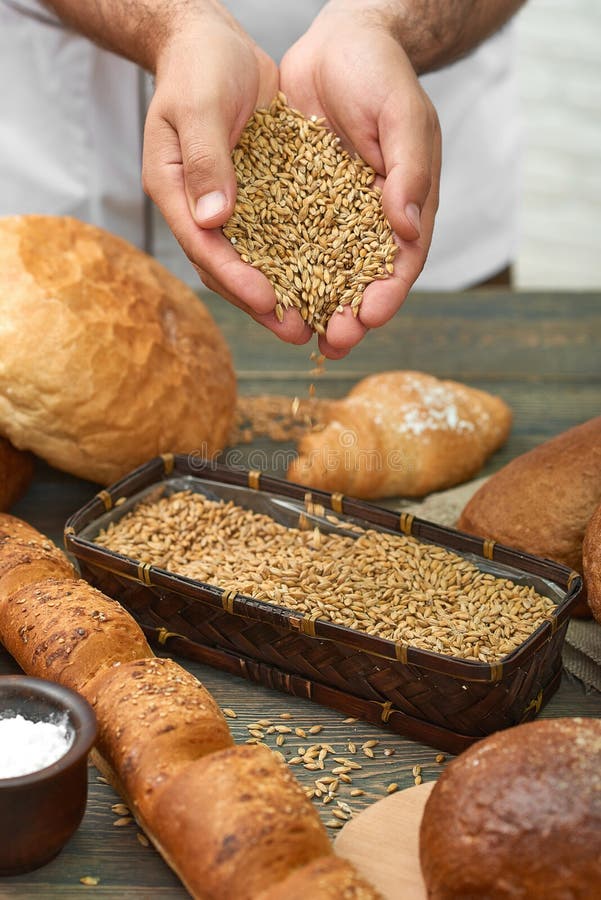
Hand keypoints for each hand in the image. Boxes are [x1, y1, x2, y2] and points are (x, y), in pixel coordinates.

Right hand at [142, 10, 311, 344]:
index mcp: (174, 191)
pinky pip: (277, 237)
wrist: (211, 43)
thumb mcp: (199, 104)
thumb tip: (213, 218)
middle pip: (229, 268)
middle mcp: (198, 208)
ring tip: (315, 323)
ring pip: (255, 261)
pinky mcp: (257, 196)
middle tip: (297, 333)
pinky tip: (328, 280)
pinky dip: (299, 261)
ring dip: (284, 292)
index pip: (204, 246)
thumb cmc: (198, 65)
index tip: (267, 299)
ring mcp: (227, 206)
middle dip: (263, 303)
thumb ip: (206, 158)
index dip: (235, 277)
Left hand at [280, 5, 440, 357]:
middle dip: (347, 314)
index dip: (388, 293)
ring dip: (310, 305)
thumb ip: (409, 170)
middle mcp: (368, 220)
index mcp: (405, 206)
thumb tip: (407, 228)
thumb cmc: (381, 72)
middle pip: (361, 279)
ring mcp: (331, 215)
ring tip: (294, 332)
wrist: (337, 42)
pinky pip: (285, 242)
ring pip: (321, 271)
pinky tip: (261, 291)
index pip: (402, 262)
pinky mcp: (296, 203)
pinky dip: (277, 269)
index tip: (369, 316)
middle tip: (332, 343)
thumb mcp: (402, 114)